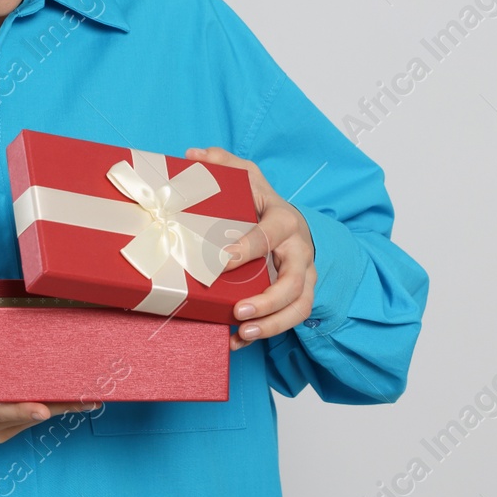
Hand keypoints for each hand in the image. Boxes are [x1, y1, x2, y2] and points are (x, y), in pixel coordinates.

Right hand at [0, 332, 95, 442]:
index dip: (20, 410)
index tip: (44, 409)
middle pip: (23, 416)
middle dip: (56, 407)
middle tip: (89, 397)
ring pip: (32, 419)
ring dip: (61, 409)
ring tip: (92, 397)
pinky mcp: (4, 426)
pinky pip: (31, 418)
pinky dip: (52, 408)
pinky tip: (76, 398)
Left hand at [185, 145, 316, 350]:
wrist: (290, 222)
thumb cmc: (263, 202)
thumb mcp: (247, 179)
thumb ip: (223, 164)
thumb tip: (192, 155)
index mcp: (284, 220)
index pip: (268, 236)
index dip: (246, 249)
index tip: (222, 261)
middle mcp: (300, 250)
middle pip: (293, 281)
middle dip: (268, 300)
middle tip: (238, 311)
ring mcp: (304, 275)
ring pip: (299, 306)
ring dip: (273, 324)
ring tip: (243, 333)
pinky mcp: (299, 294)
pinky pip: (291, 319)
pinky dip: (266, 333)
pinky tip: (238, 341)